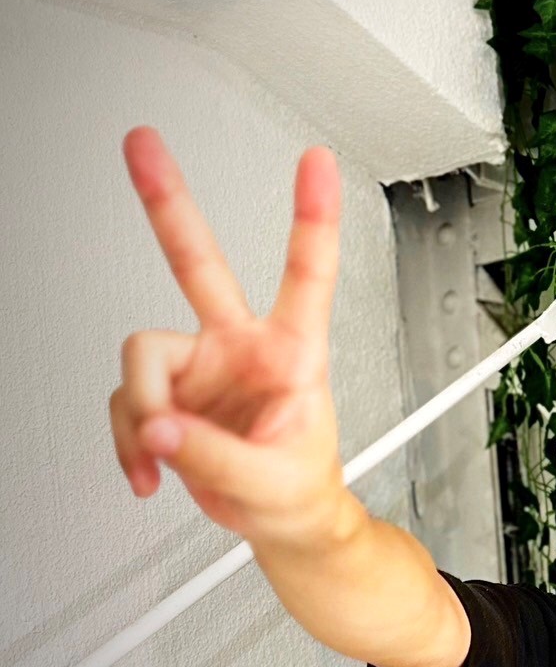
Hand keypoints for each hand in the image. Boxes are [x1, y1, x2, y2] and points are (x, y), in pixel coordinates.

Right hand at [109, 126, 349, 550]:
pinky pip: (127, 403)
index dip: (313, 216)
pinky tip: (151, 468)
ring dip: (142, 414)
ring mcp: (200, 367)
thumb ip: (213, 455)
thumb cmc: (300, 489)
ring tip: (164, 457)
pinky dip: (130, 442)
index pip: (307, 273)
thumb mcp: (273, 480)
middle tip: (142, 145)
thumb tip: (159, 428)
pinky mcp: (168, 394)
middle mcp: (241, 345)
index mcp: (293, 351)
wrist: (283, 521)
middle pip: (198, 263)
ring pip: (140, 358)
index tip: (317, 163)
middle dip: (167, 203)